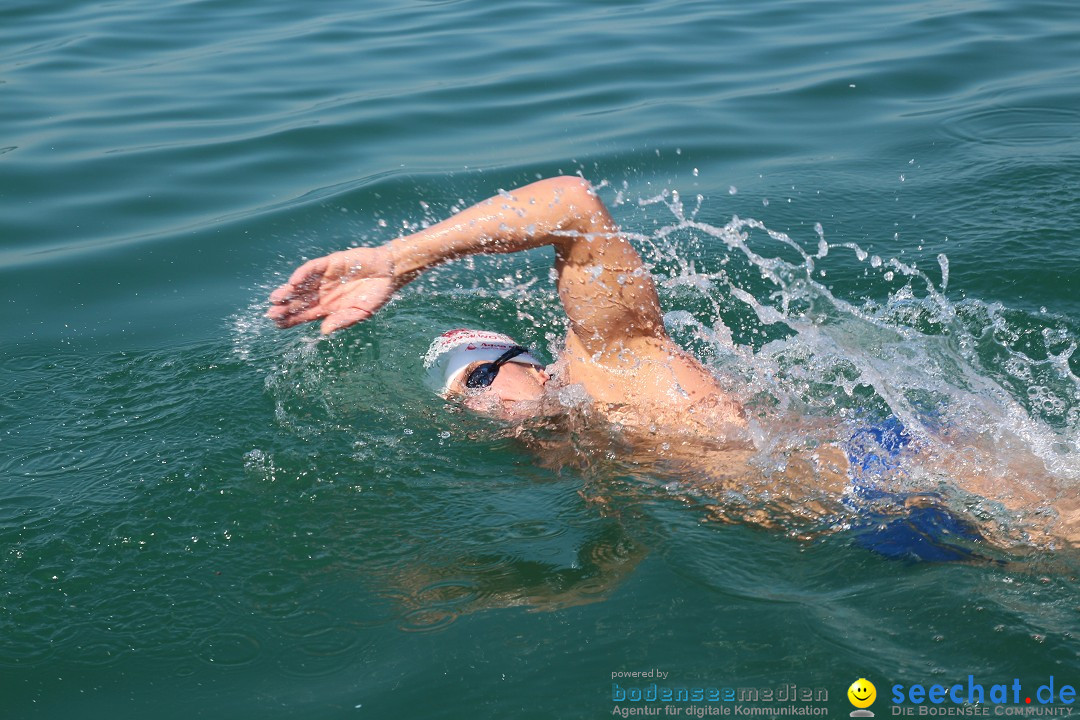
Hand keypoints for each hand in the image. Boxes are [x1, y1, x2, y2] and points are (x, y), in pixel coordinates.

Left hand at [267, 245, 400, 333]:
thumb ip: (343, 320)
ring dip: (288, 291)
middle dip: (285, 307)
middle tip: (271, 314)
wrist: (389, 272)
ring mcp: (325, 278)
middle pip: (299, 301)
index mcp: (328, 307)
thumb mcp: (362, 312)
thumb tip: (324, 330)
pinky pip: (313, 268)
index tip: (278, 325)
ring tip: (276, 298)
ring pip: (302, 285)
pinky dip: (303, 274)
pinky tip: (294, 282)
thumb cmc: (376, 294)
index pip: (305, 315)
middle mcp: (322, 293)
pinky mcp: (330, 264)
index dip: (291, 320)